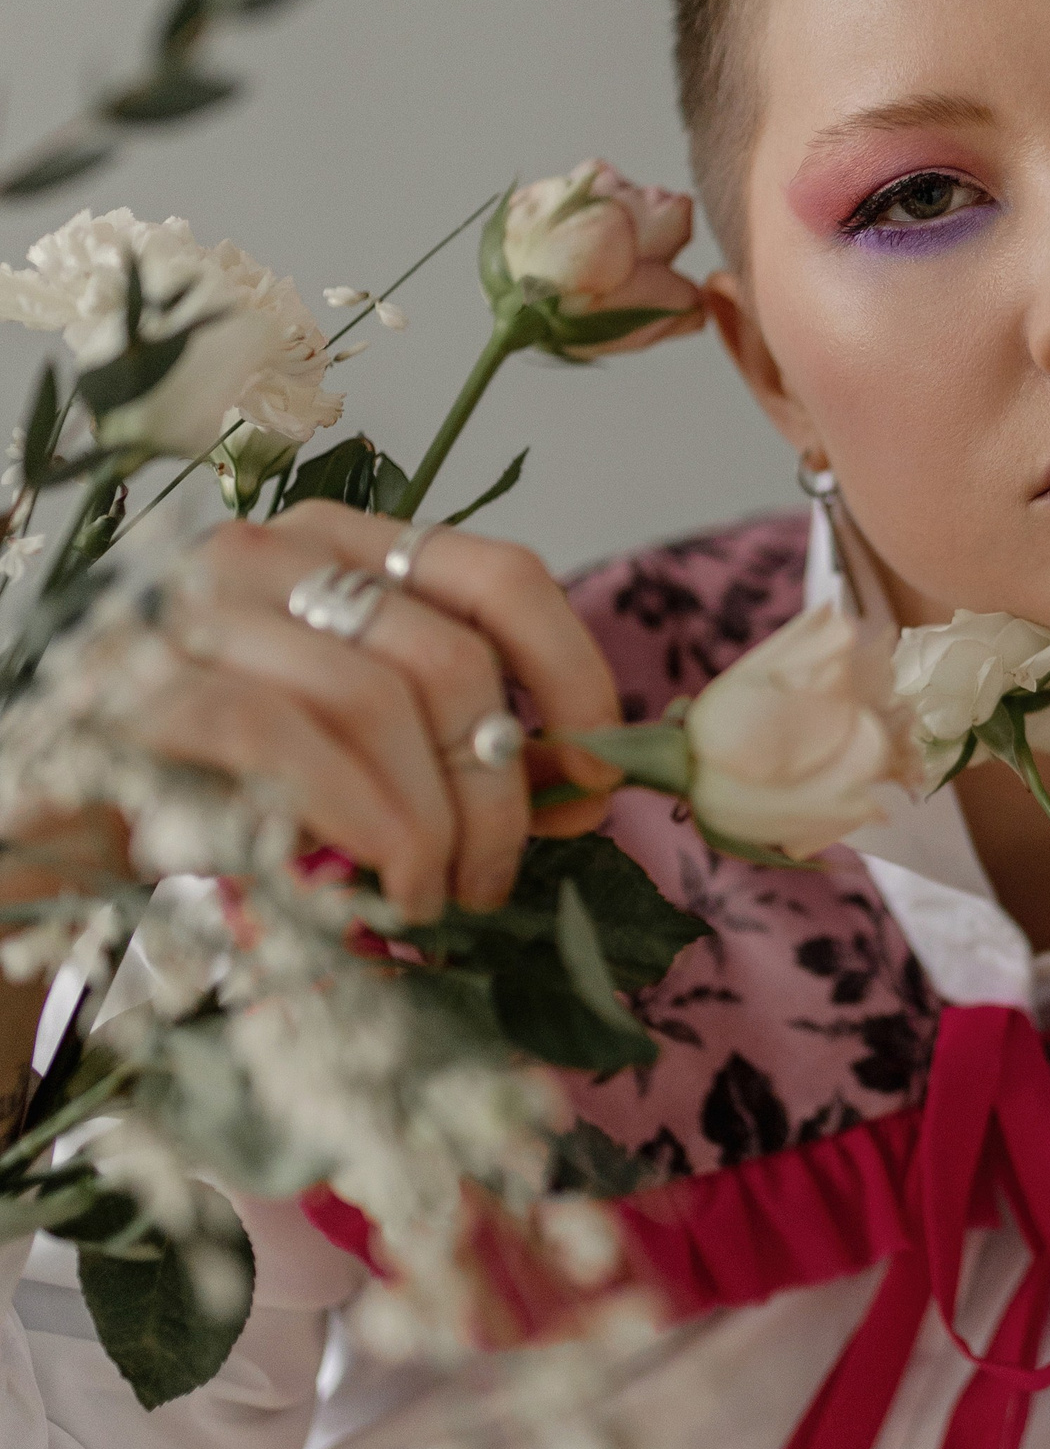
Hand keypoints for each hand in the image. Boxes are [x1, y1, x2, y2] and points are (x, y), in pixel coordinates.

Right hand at [148, 501, 621, 921]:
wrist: (28, 827)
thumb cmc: (189, 793)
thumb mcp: (331, 745)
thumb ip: (430, 733)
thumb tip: (571, 782)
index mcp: (327, 545)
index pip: (500, 575)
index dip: (574, 677)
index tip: (593, 782)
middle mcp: (260, 552)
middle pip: (451, 660)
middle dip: (499, 795)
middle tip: (491, 886)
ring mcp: (190, 611)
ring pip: (380, 702)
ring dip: (436, 829)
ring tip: (432, 903)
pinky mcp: (135, 686)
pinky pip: (291, 743)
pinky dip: (363, 824)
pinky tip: (382, 890)